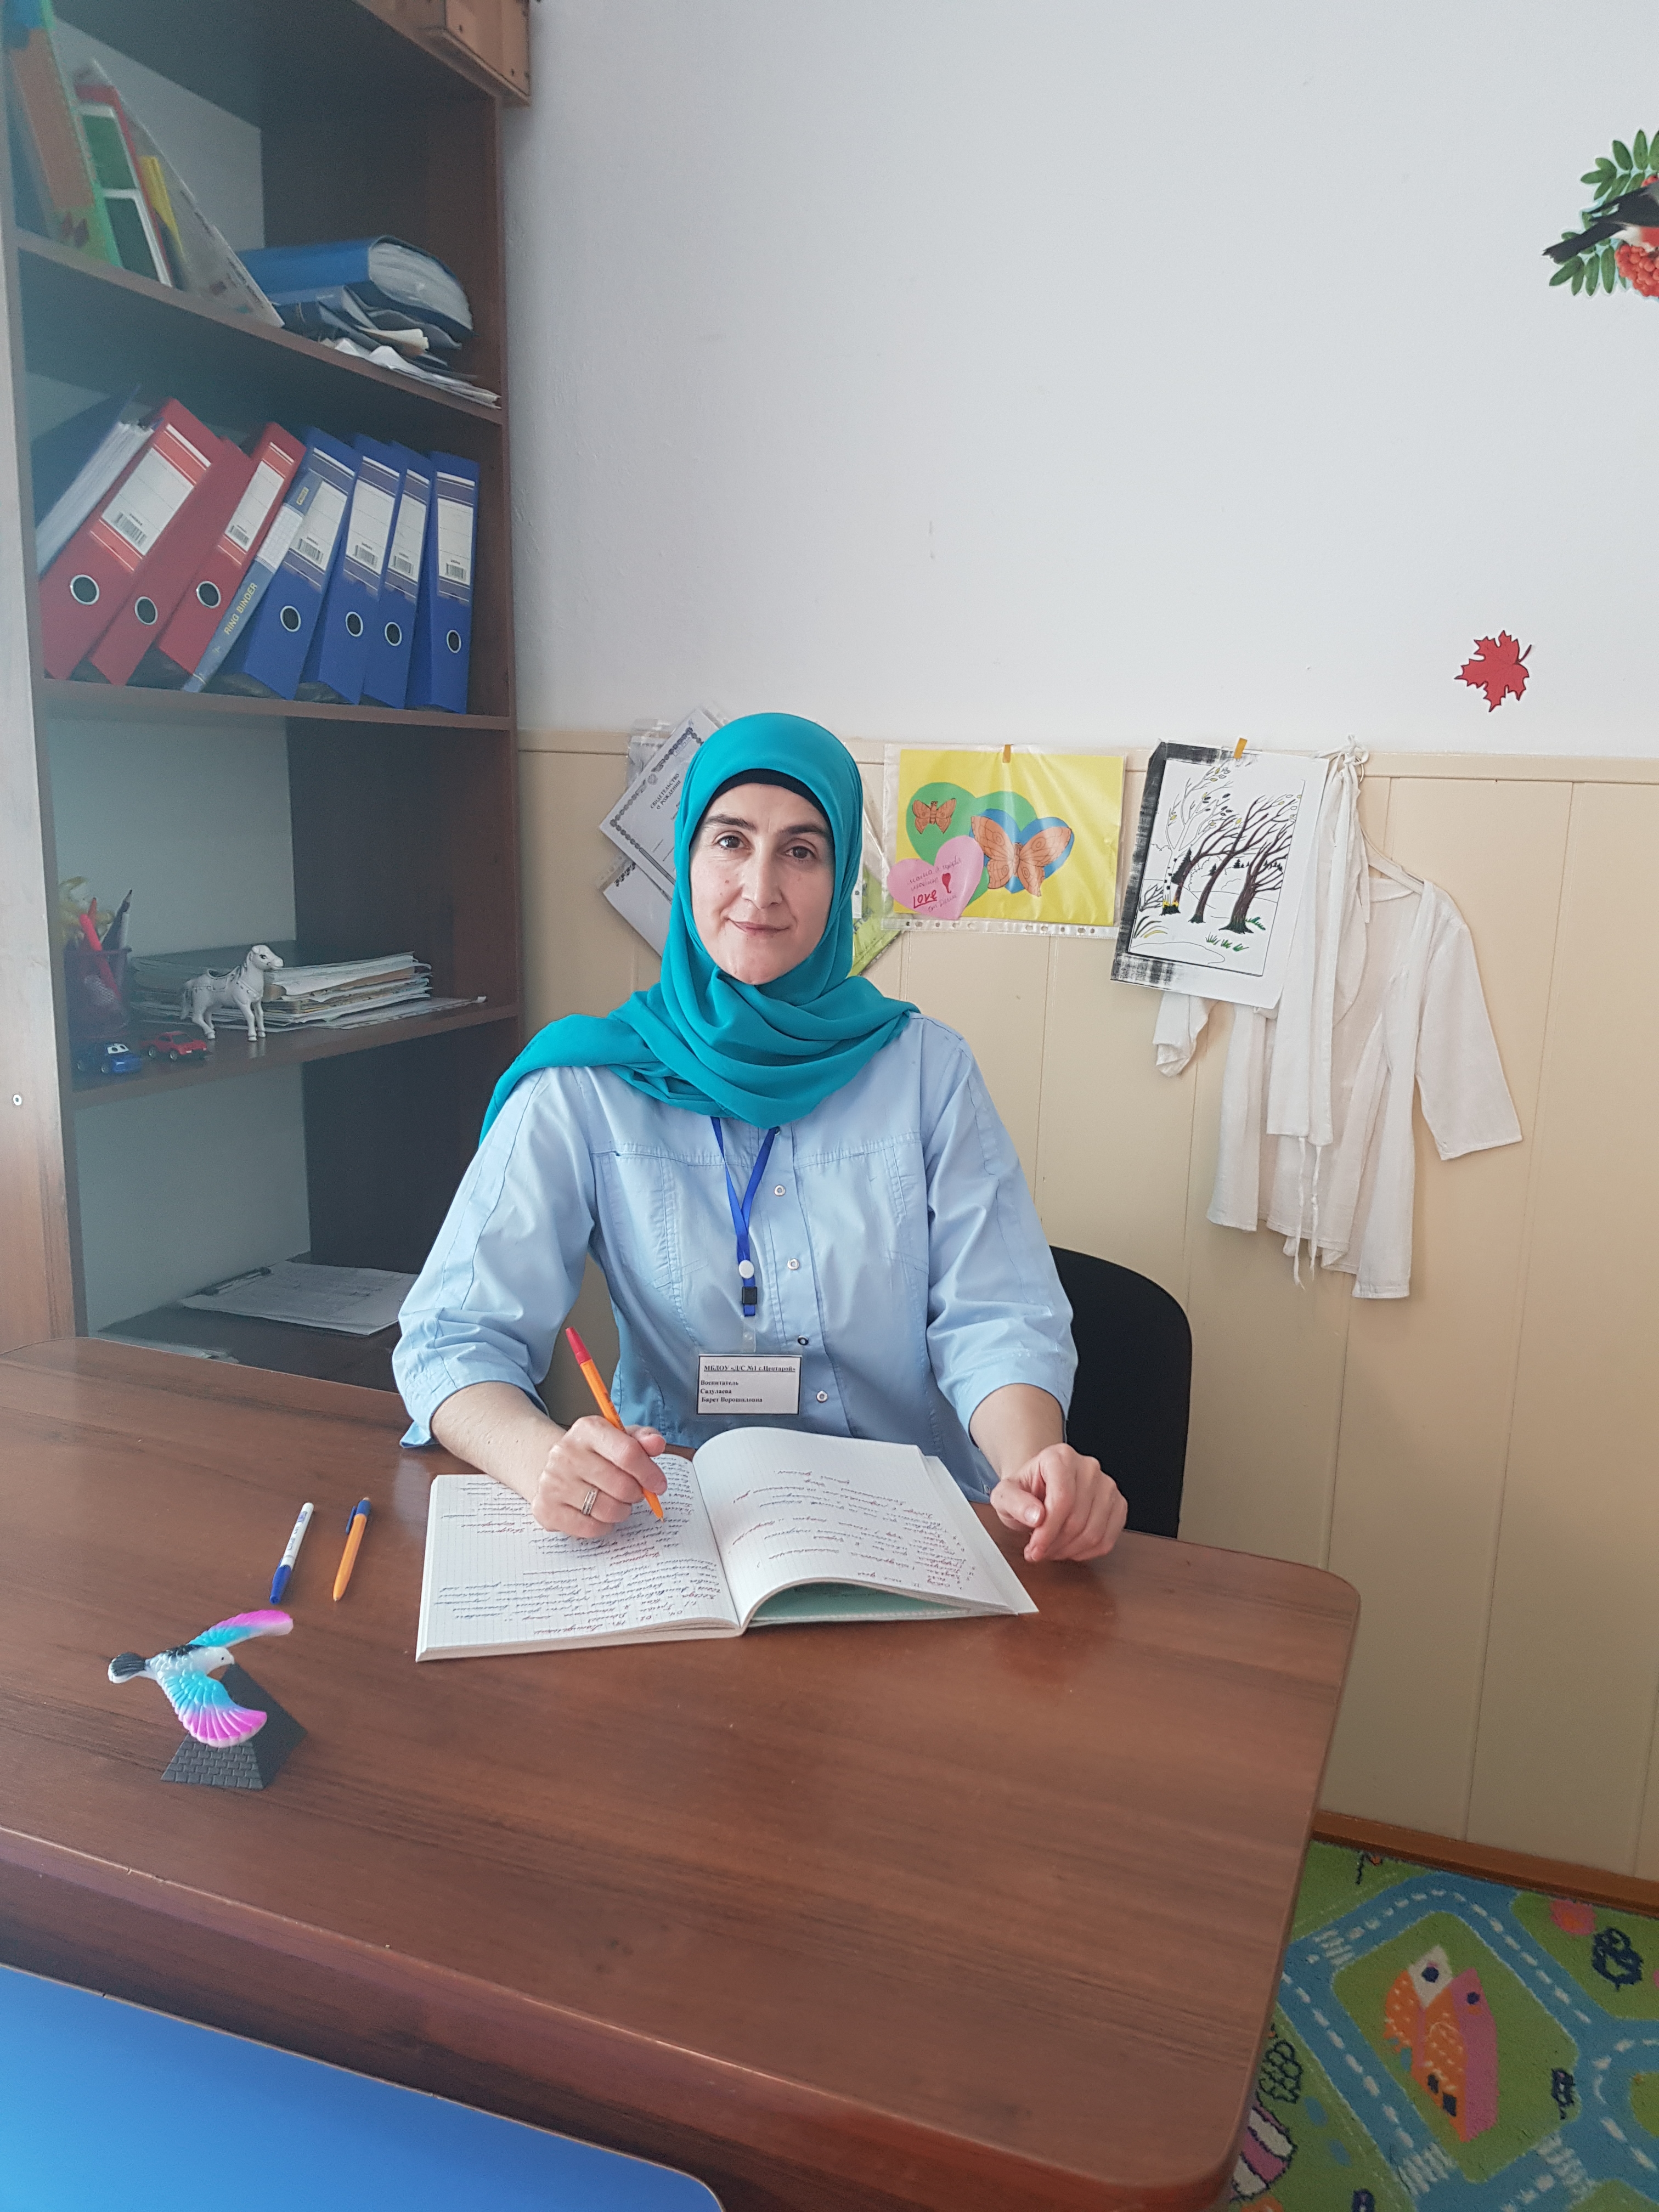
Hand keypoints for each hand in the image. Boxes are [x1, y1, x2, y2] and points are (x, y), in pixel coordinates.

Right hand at [530, 1416, 666, 1537]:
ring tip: (616, 1502)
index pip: (627, 1453)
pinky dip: (603, 1525)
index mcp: (587, 1429)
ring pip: (608, 1510)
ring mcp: (553, 1482)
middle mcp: (565, 1453)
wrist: (553, 1468)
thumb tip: (656, 1443)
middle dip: (636, 1494)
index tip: (658, 1484)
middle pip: (621, 1485)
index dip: (649, 1473)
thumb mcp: (619, 1438)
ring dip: (621, 1511)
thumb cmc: (595, 1455)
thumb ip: (643, 1440)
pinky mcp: (546, 1509)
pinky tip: (599, 1513)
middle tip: (634, 1492)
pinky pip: (590, 1528)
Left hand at [989, 1443, 1126, 1562]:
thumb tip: (1036, 1516)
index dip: (1048, 1531)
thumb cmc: (1025, 1490)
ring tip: (1051, 1550)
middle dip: (1055, 1544)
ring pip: (1094, 1532)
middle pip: (1078, 1519)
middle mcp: (1088, 1467)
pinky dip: (1087, 1552)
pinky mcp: (1117, 1504)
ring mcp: (1107, 1485)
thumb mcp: (1005, 1495)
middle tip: (1038, 1552)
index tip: (1034, 1549)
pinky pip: (1108, 1539)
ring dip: (1069, 1550)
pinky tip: (1069, 1549)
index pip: (1062, 1499)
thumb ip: (1014, 1502)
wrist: (1039, 1487)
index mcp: (1060, 1457)